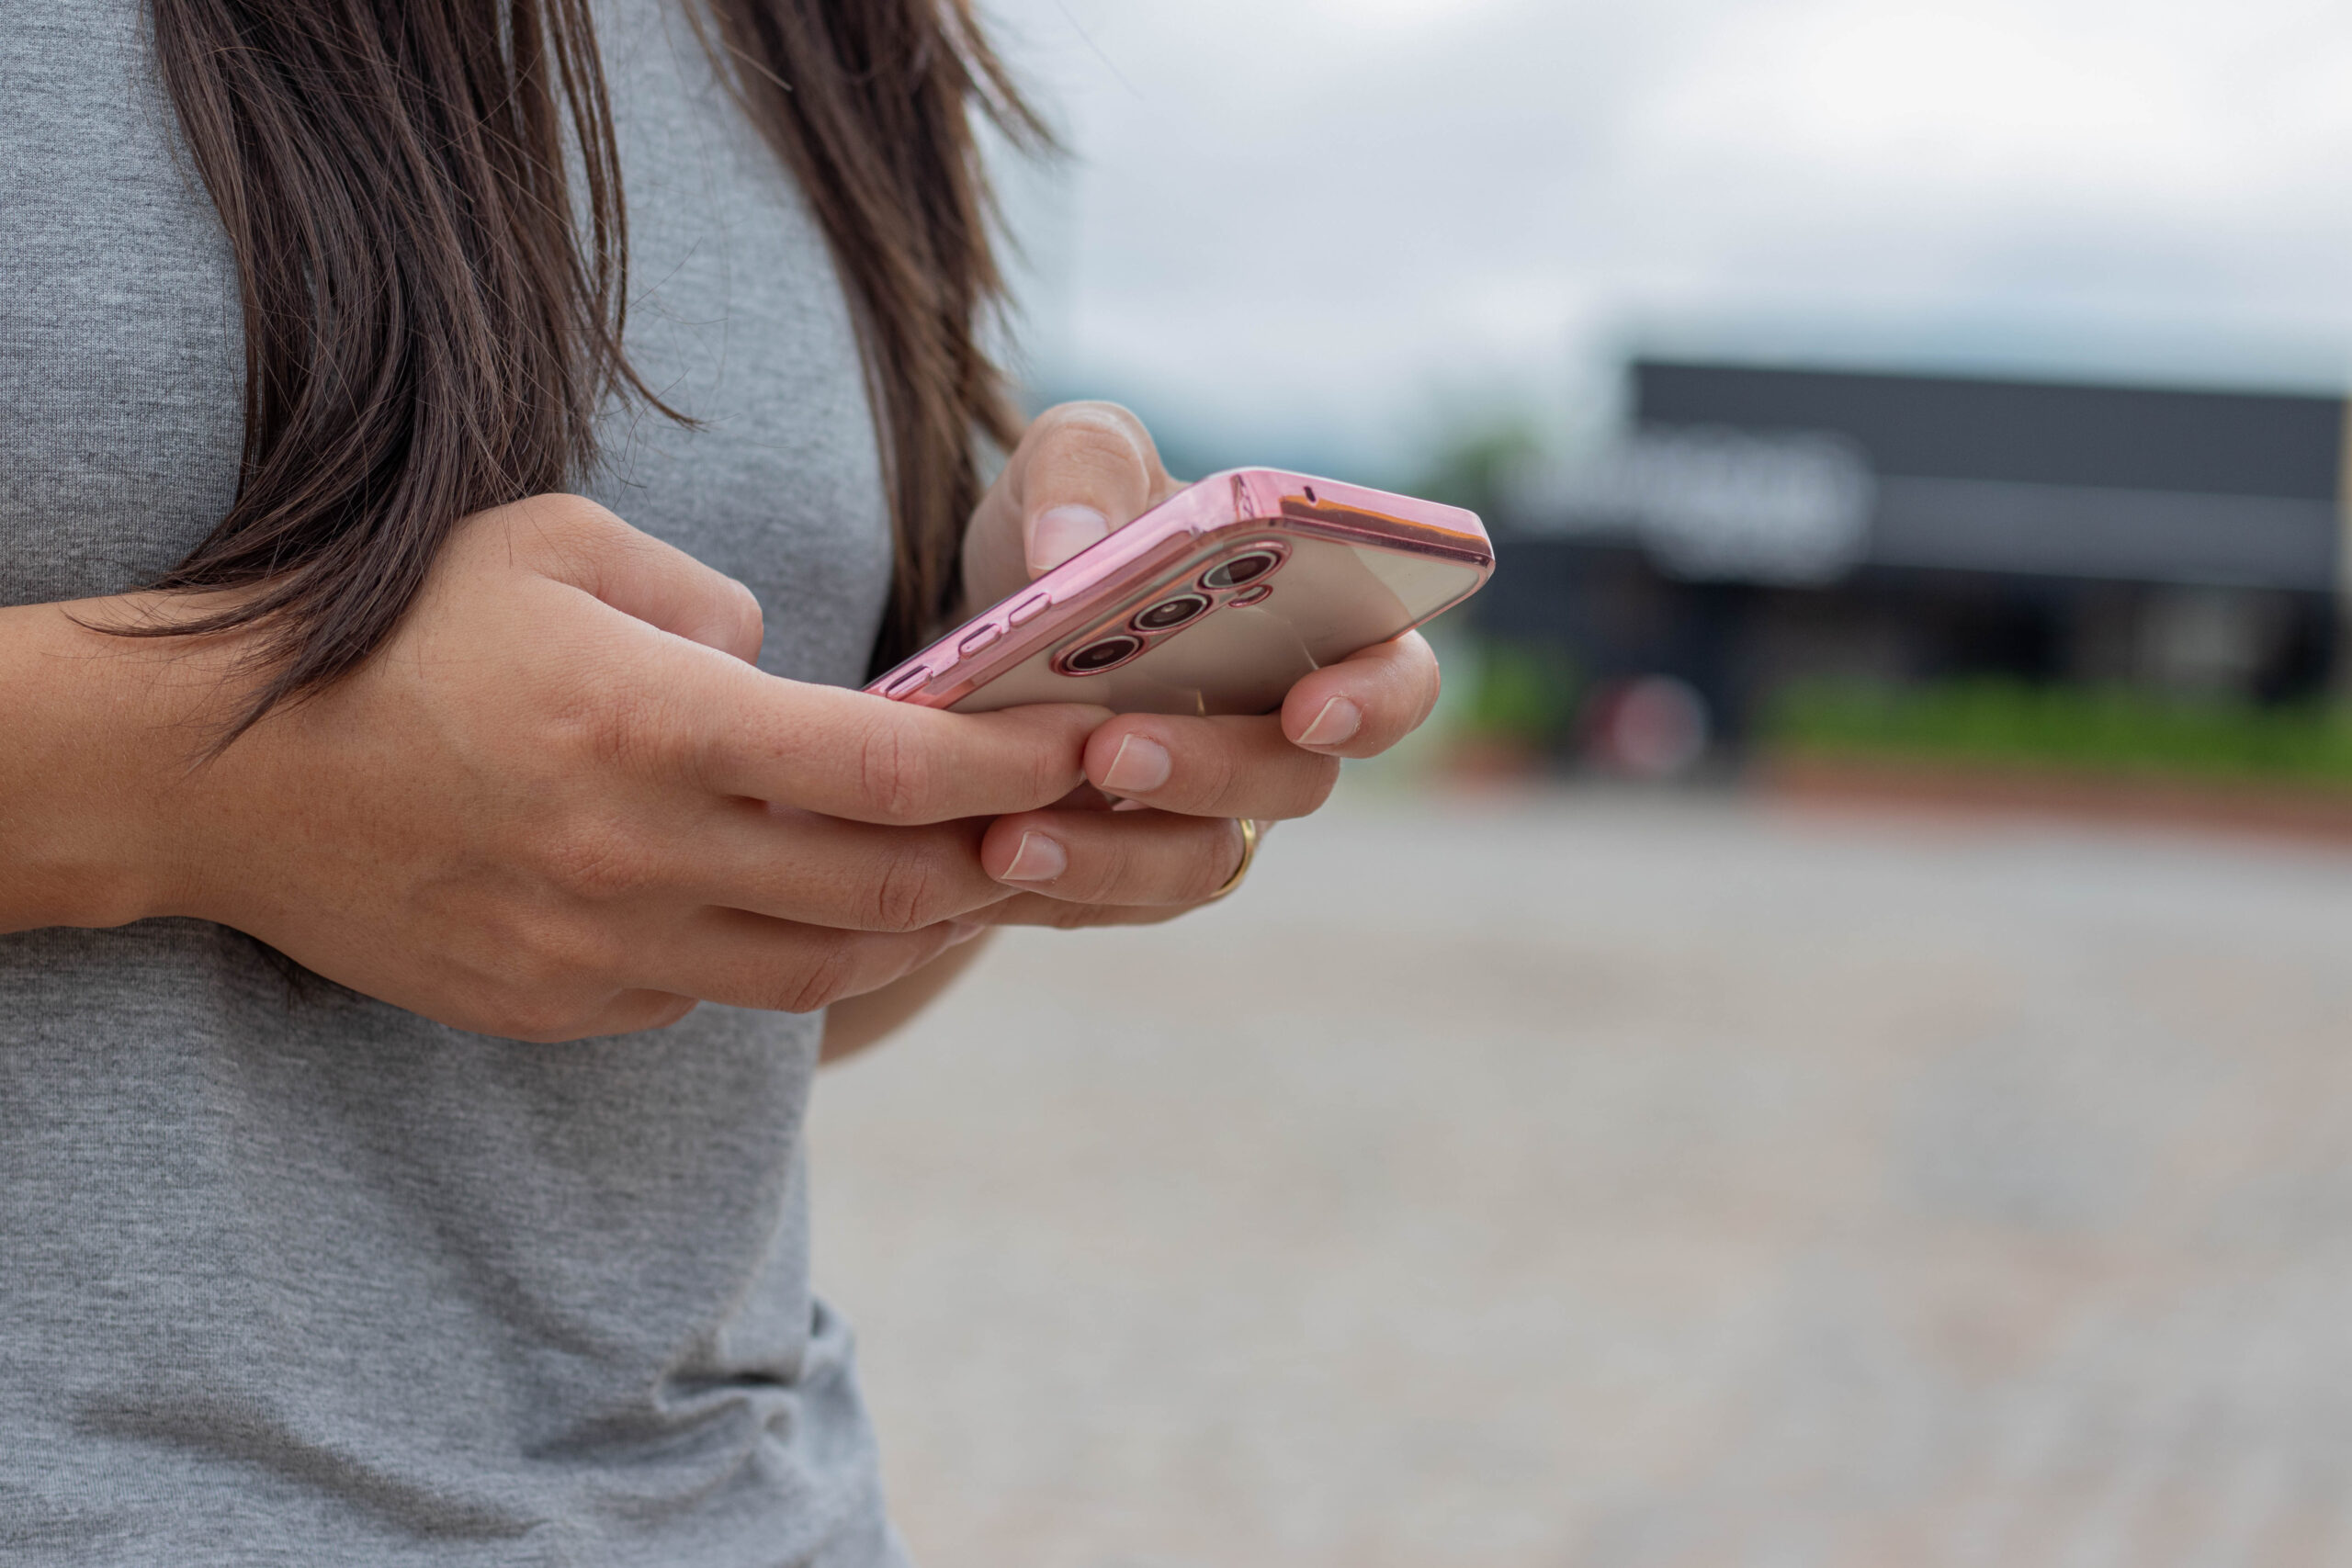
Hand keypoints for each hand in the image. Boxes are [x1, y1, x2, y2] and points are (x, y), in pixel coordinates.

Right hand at [132, 495, 1101, 1039]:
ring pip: (819, 969)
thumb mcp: (553, 545)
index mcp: (648, 722)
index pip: (886, 764)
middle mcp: (637, 853)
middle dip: (997, 858)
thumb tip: (789, 669)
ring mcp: (599, 949)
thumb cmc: (397, 633)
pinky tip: (815, 910)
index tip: (1088, 748)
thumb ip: (704, 600)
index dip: (1008, 764)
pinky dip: (793, 956)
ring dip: (913, 928)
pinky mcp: (563, 1007)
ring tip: (966, 876)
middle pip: (885, 890)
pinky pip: (718, 995)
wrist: (223, 777)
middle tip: (1063, 825)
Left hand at [953, 403, 1444, 929]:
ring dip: (1114, 850)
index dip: (1375, 700)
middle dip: (1207, 771)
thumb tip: (1073, 548)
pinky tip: (991, 851)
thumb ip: (1086, 466)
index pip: (1396, 674)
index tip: (1310, 708)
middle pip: (1293, 780)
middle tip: (1108, 750)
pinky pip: (1118, 899)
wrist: (973, 629)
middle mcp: (1278, 730)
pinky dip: (1058, 881)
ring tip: (1012, 831)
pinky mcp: (1134, 869)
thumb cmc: (1067, 531)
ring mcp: (1212, 810)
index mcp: (1313, 622)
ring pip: (1200, 860)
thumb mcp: (1069, 458)